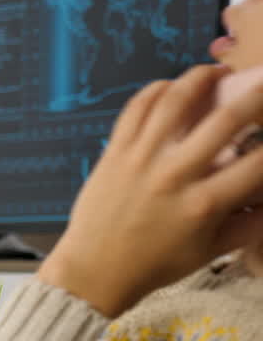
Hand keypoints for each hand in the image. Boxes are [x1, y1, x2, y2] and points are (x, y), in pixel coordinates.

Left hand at [39, 65, 262, 316]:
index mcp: (204, 203)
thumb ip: (250, 224)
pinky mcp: (114, 151)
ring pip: (175, 101)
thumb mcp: (211, 251)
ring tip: (218, 72)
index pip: (258, 163)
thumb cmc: (155, 263)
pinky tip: (173, 85)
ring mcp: (141, 158)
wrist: (95, 268)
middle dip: (256, 96)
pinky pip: (136, 108)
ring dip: (201, 78)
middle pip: (225, 119)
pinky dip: (156, 90)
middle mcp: (174, 174)